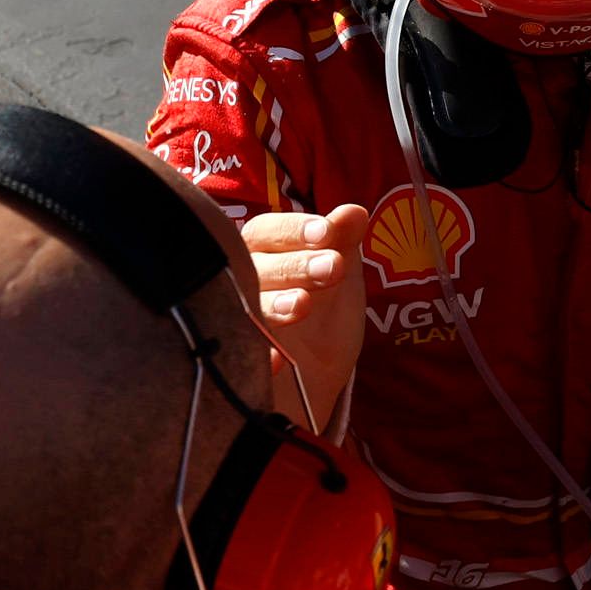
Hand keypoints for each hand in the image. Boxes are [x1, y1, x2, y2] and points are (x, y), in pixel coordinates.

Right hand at [243, 203, 367, 436]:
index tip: (326, 232)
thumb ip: (342, 241)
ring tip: (303, 304)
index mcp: (261, 253)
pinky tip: (276, 361)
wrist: (315, 377)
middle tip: (332, 267)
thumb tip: (355, 212)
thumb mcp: (339, 274)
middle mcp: (239, 282)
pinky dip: (255, 358)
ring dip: (273, 304)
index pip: (267, 231)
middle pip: (254, 266)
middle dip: (294, 265)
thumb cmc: (322, 313)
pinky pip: (237, 358)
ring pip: (242, 307)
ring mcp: (235, 323)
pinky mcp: (238, 362)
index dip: (295, 230)